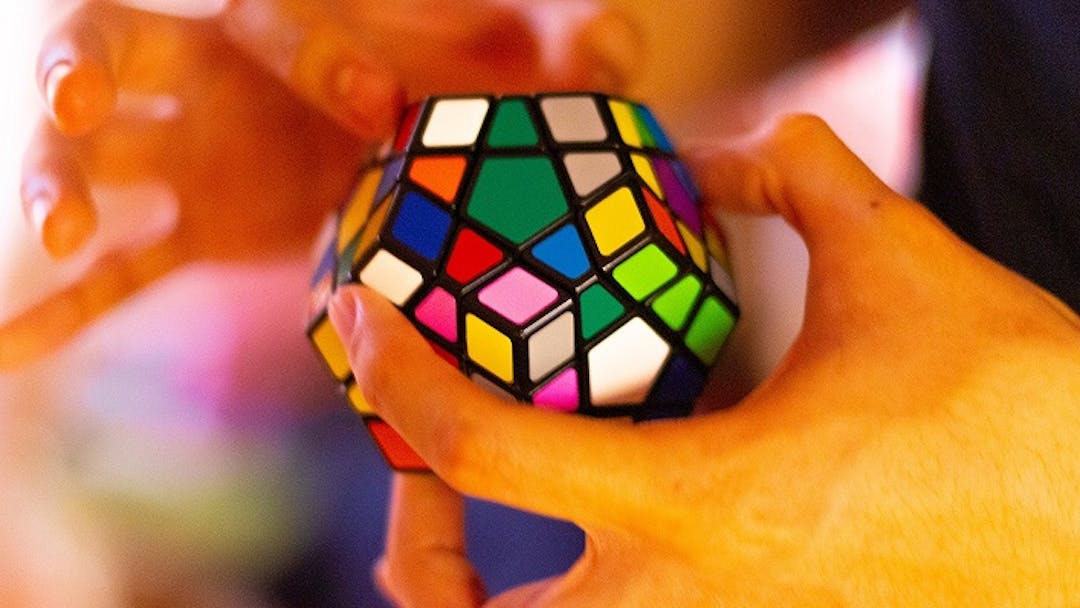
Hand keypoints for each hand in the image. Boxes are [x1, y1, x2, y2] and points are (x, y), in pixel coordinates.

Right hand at [3, 0, 633, 368]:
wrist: (424, 142)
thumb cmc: (474, 80)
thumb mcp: (528, 57)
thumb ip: (567, 41)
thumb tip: (616, 46)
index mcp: (287, 21)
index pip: (272, 16)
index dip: (315, 51)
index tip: (377, 102)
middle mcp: (212, 77)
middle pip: (118, 49)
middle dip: (88, 66)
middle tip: (81, 98)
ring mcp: (189, 157)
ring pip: (93, 158)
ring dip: (58, 180)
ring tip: (56, 223)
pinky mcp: (189, 233)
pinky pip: (113, 271)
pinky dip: (57, 307)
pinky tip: (2, 351)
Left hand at [328, 115, 1079, 605]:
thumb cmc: (1022, 415)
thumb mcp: (906, 269)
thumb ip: (810, 180)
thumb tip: (748, 150)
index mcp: (699, 505)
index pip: (488, 450)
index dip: (399, 374)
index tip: (362, 319)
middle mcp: (688, 606)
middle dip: (416, 556)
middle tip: (419, 480)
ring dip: (485, 605)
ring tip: (482, 533)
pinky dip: (583, 599)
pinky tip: (604, 541)